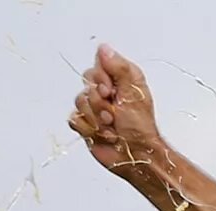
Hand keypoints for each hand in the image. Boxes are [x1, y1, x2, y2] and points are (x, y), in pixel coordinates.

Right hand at [68, 44, 169, 184]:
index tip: (112, 91)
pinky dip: (89, 129)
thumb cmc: (140, 128)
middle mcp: (105, 92)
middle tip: (114, 113)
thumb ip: (119, 68)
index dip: (101, 79)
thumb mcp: (134, 91)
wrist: (134, 156)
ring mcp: (94, 108)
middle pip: (86, 83)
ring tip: (111, 125)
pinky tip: (102, 133)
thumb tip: (104, 49)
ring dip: (97, 118)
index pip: (97, 66)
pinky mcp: (86, 124)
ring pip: (79, 102)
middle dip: (100, 102)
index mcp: (119, 80)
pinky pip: (75, 119)